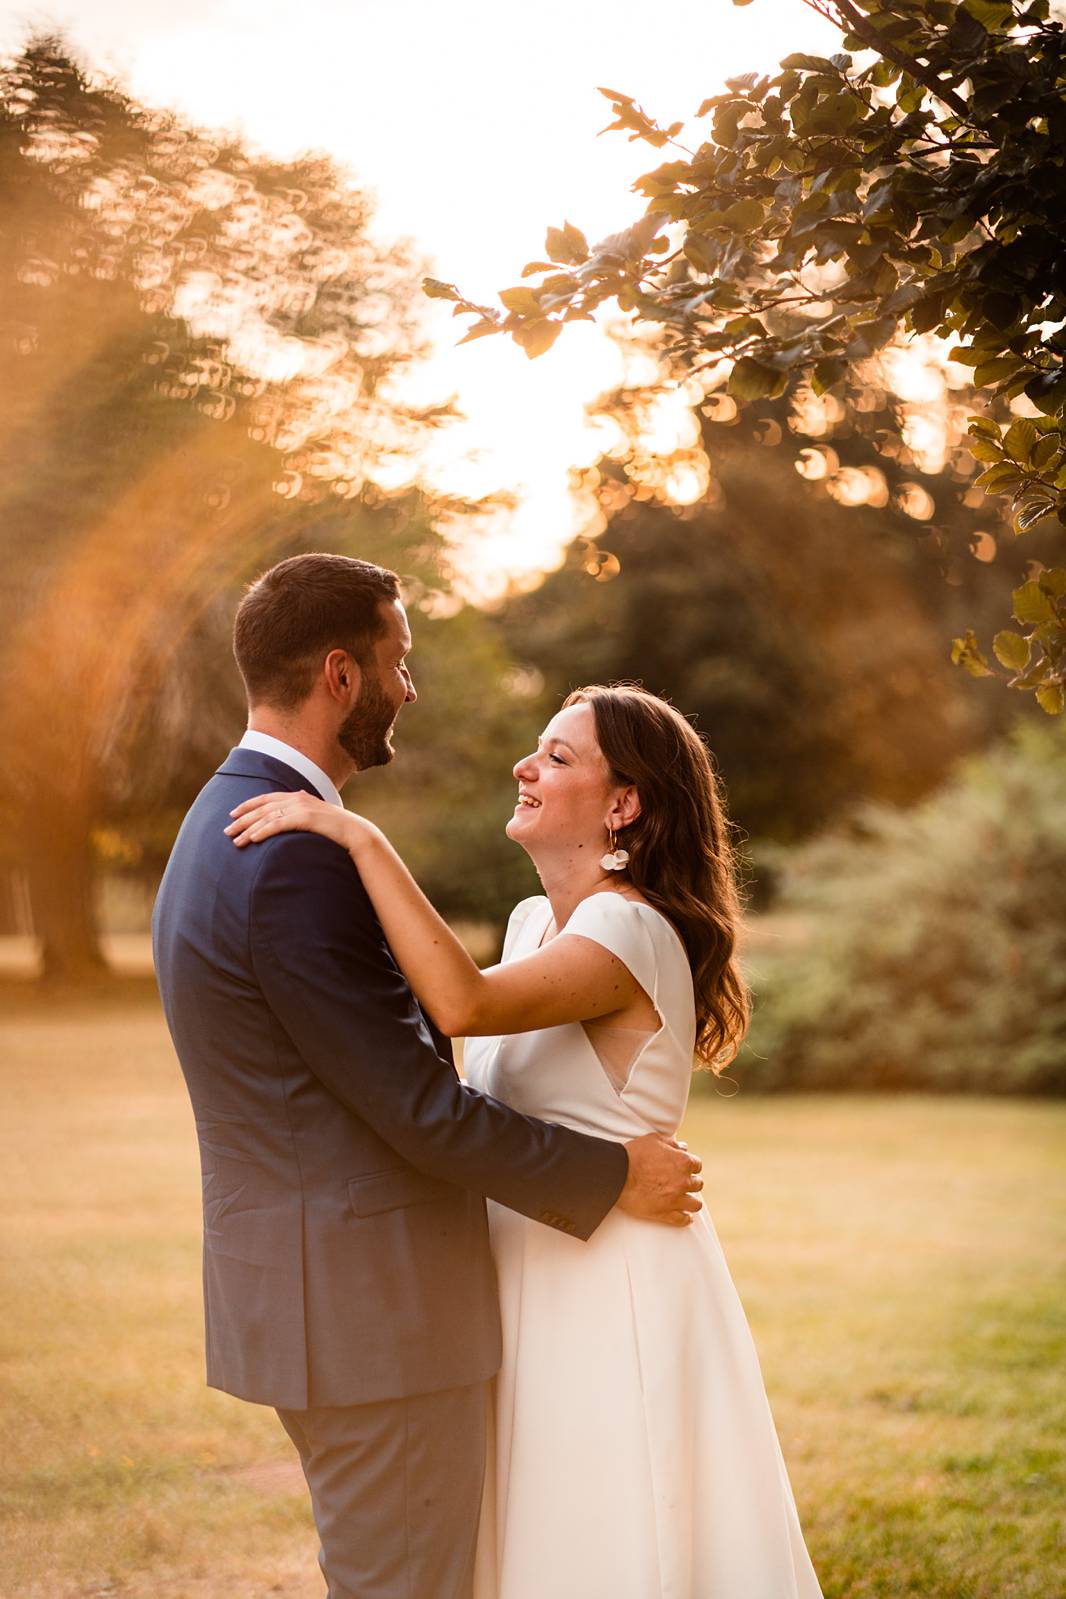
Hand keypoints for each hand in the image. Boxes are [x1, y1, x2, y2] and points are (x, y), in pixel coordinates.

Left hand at [224, 790, 378, 857]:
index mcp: (298, 796)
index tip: (233, 813)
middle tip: (227, 831)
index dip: (248, 805)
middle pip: (262, 807)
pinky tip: (252, 839)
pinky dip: (263, 831)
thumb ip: (302, 813)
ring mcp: (301, 807)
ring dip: (248, 829)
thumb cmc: (335, 830)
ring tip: (235, 840)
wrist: (355, 833)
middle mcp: (297, 798)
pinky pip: (278, 824)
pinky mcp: (305, 818)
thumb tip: (292, 811)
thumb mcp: (316, 817)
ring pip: (267, 817)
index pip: (267, 798)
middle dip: (242, 819)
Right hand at [617, 1134, 702, 1226]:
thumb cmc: (634, 1154)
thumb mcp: (654, 1140)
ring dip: (691, 1201)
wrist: (618, 1174)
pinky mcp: (665, 1213)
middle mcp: (683, 1181)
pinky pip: (683, 1220)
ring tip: (685, 1200)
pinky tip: (684, 1217)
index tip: (683, 1168)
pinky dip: (685, 1219)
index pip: (697, 1165)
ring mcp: (675, 1199)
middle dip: (690, 1183)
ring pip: (695, 1204)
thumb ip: (672, 1143)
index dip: (690, 1166)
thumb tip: (684, 1147)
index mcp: (683, 1162)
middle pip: (698, 1184)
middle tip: (681, 1183)